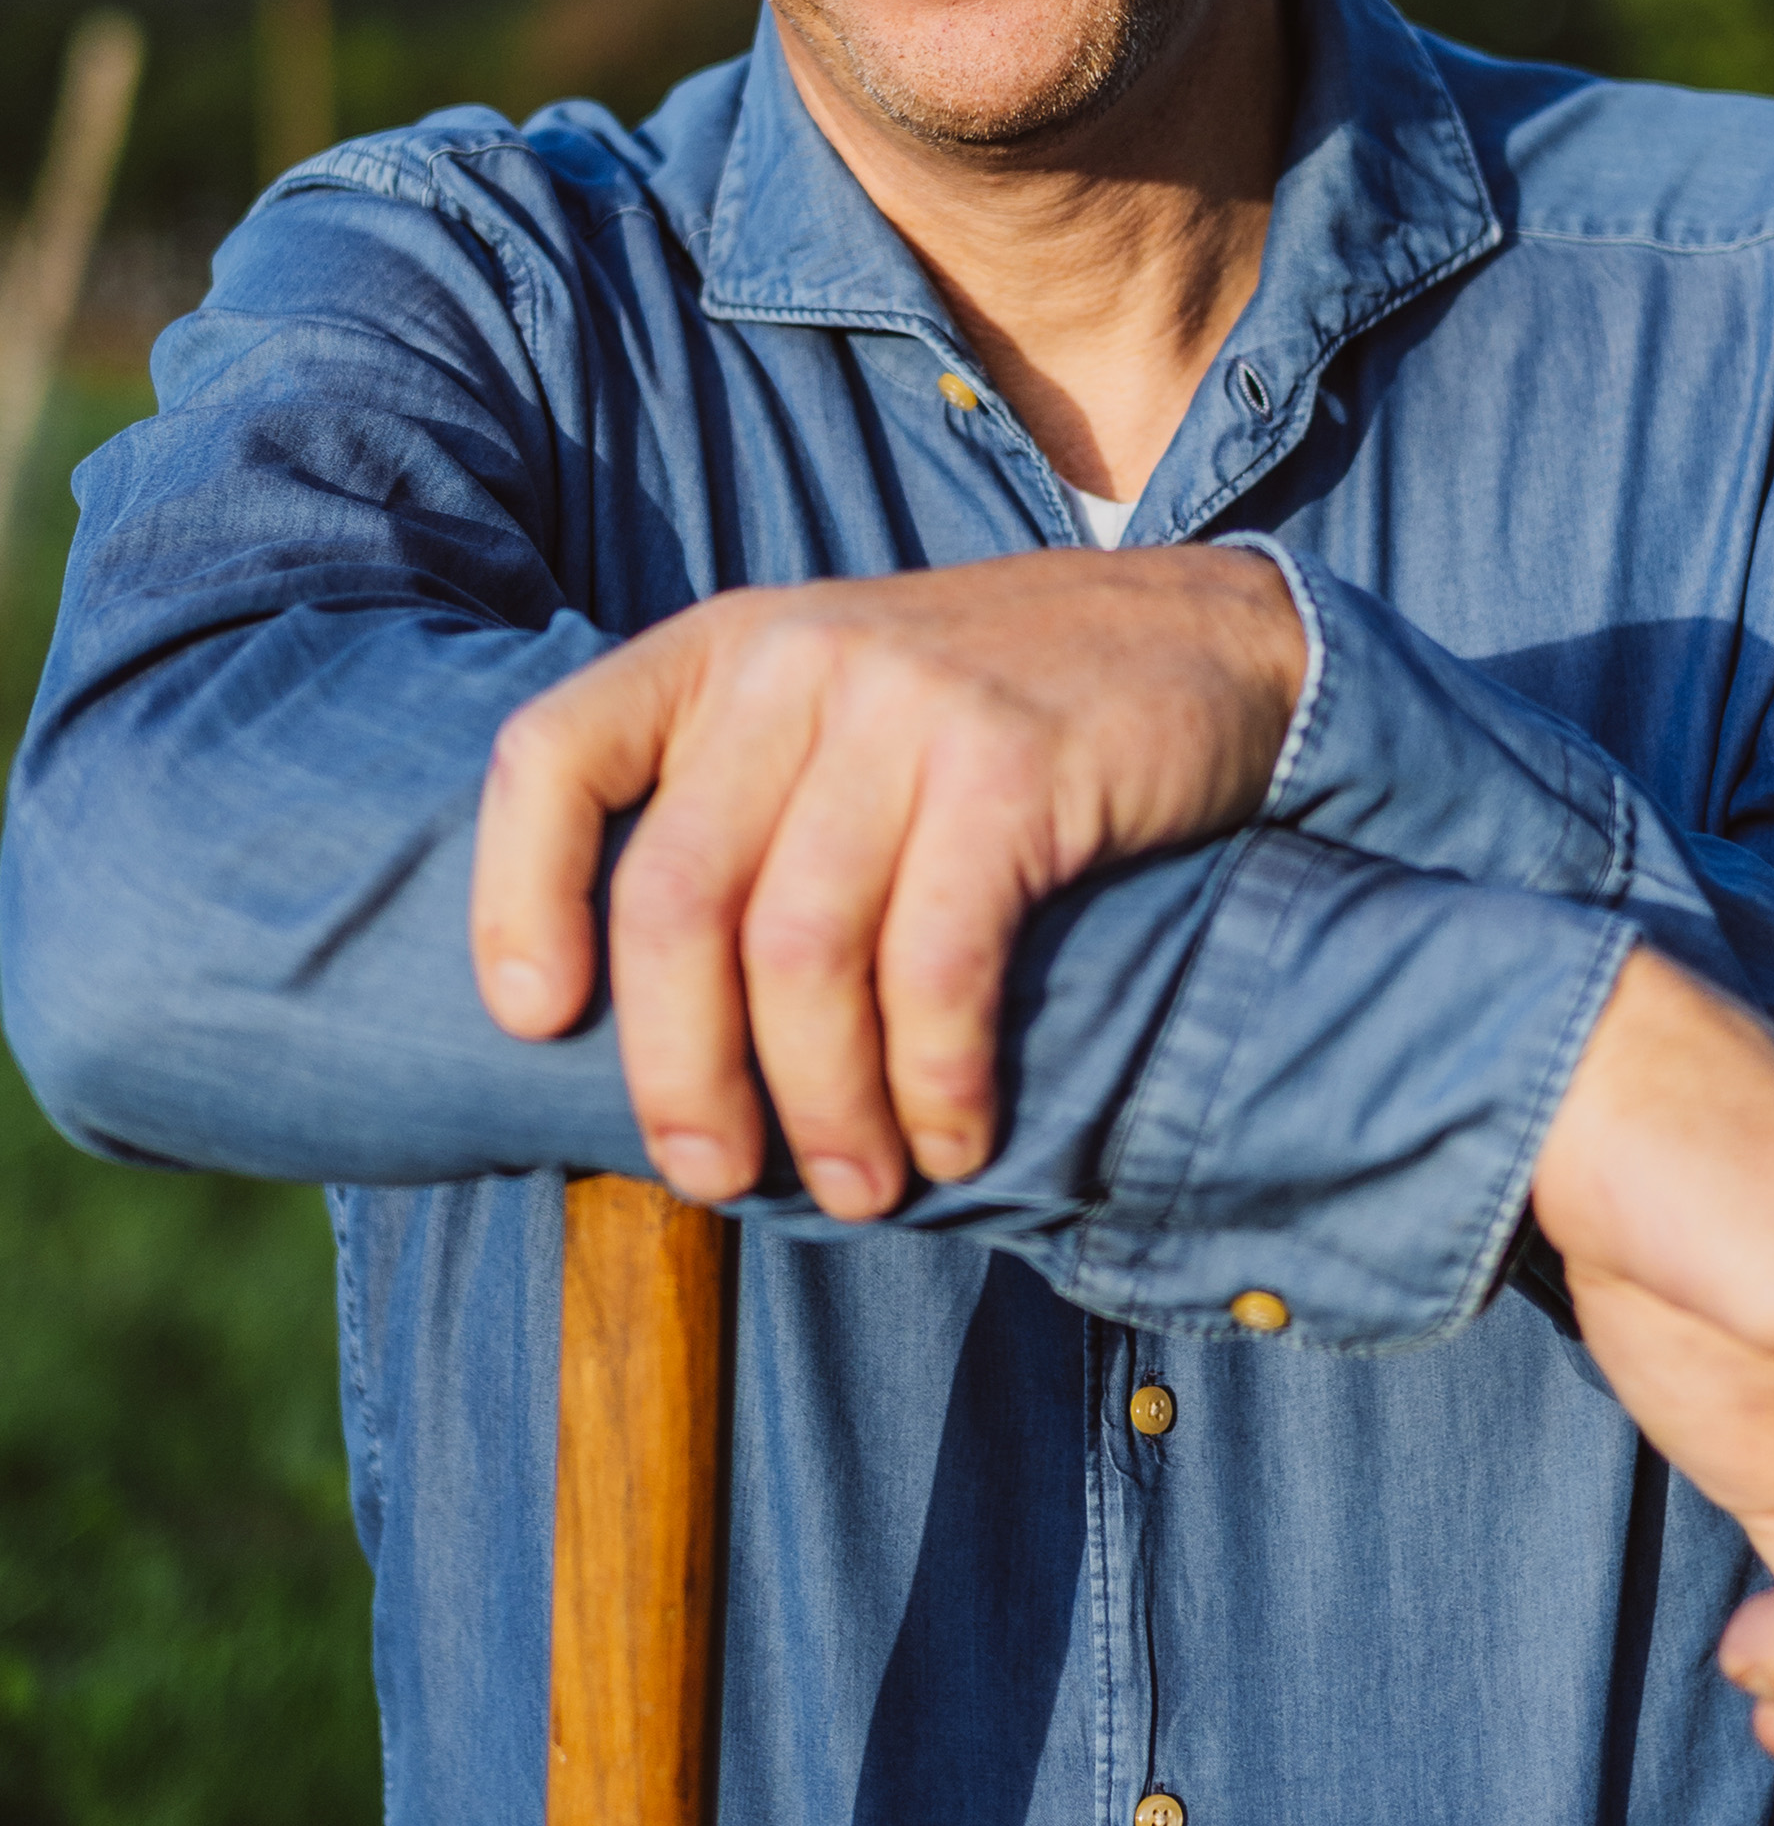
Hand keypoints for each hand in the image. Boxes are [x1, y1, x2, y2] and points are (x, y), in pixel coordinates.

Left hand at [470, 548, 1303, 1214]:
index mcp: (721, 648)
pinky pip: (934, 961)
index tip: (537, 1025)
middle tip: (714, 1172)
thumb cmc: (993, 726)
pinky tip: (957, 1135)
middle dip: (679, 1067)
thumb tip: (635, 1041)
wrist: (1206, 640)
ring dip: (820, 1102)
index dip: (514, 898)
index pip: (552, 756)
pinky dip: (934, 1078)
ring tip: (860, 1184)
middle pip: (672, 895)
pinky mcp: (1014, 763)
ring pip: (798, 949)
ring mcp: (907, 700)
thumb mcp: (837, 718)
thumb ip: (738, 816)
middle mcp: (797, 657)